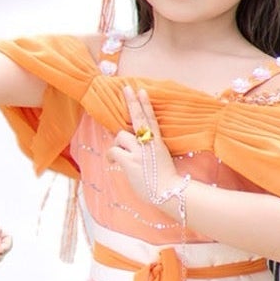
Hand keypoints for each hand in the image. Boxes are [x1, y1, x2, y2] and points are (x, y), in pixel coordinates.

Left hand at [105, 88, 173, 204]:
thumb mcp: (160, 159)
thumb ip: (148, 150)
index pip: (151, 118)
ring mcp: (140, 151)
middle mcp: (149, 143)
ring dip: (117, 144)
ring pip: (120, 136)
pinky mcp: (130, 161)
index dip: (145, 104)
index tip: (141, 91)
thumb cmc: (164, 180)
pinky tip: (112, 161)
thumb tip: (133, 148)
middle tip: (126, 88)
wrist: (169, 192)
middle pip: (138, 118)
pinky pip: (113, 151)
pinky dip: (110, 156)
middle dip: (132, 102)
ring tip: (119, 155)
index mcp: (158, 142)